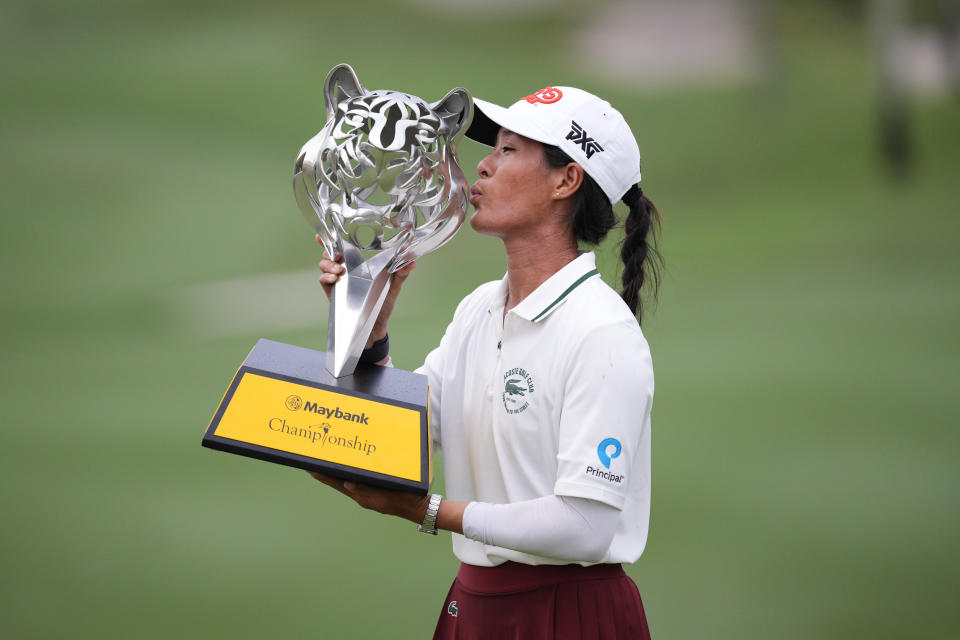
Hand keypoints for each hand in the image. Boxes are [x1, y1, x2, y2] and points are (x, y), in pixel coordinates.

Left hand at [308, 471, 428, 523]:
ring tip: (323, 465)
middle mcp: (361, 495)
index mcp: (361, 496)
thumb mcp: (384, 497)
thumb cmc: (403, 501)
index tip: (309, 467)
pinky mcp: (374, 491)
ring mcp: (367, 494)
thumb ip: (367, 491)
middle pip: (337, 482)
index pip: (336, 483)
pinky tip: (347, 469)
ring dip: (334, 473)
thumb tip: (347, 484)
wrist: (418, 507)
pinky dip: (348, 475)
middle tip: (309, 464)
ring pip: (345, 481)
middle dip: (324, 473)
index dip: (322, 475)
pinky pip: (358, 481)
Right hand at [315, 234, 416, 347]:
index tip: (325, 231)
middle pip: (330, 253)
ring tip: (339, 270)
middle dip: (329, 249)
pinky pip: (323, 280)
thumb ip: (401, 274)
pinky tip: (334, 278)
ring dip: (328, 263)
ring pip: (325, 264)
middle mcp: (347, 271)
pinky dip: (326, 277)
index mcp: (359, 265)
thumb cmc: (383, 305)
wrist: (374, 327)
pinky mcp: (333, 292)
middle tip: (338, 256)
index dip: (333, 237)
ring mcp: (338, 281)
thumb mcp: (393, 288)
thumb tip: (413, 262)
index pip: (345, 247)